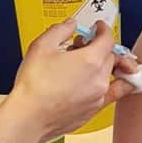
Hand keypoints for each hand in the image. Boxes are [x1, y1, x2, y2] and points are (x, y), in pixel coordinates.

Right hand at [8, 19, 137, 142]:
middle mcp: (99, 78)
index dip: (103, 29)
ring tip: (86, 64)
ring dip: (102, 65)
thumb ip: (60, 30)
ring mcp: (98, 96)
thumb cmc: (33, 86)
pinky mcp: (94, 110)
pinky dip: (114, 84)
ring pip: (109, 73)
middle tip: (81, 46)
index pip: (108, 39)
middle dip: (98, 47)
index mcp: (90, 60)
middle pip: (109, 55)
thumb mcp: (42, 47)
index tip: (98, 28)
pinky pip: (113, 93)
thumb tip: (70, 24)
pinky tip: (111, 82)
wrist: (27, 118)